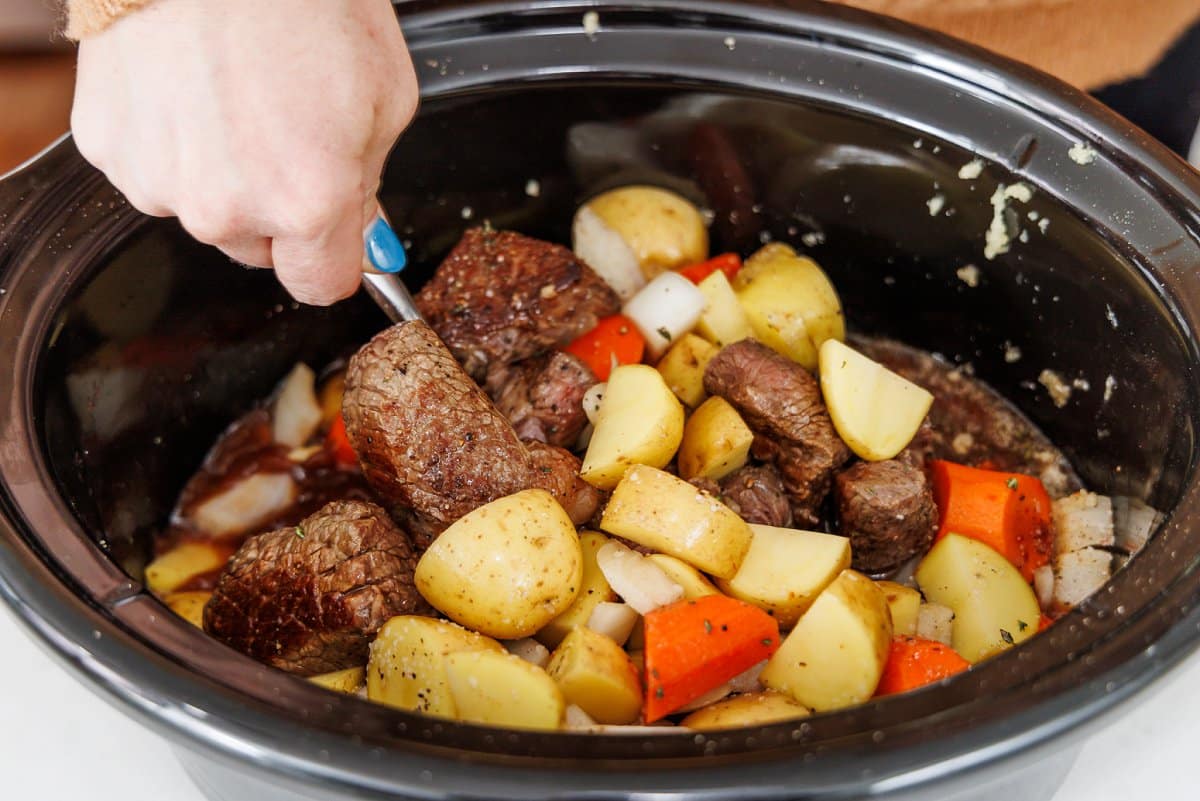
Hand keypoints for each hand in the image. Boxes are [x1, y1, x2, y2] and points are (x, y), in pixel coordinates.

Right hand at [71, 0, 417, 304]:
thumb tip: (362, 237)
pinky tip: (191, 86)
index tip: (337, 235)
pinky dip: (173, 141)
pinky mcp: (108, 146)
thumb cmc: (305, 0)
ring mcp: (158, 181)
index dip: (335, 257)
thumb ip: (369, 183)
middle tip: (288, 132)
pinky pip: (154, 170)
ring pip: (203, 209)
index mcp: (306, 204)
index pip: (320, 285)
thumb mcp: (385, 98)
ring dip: (222, 174)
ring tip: (237, 95)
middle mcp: (225, 209)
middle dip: (280, 210)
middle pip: (258, 249)